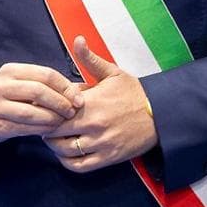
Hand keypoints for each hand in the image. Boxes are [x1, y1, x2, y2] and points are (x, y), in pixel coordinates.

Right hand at [0, 62, 81, 144]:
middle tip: (72, 111)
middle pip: (39, 91)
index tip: (78, 98)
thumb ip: (43, 83)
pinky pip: (25, 128)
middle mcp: (2, 86)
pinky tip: (50, 128)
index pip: (46, 75)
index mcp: (11, 71)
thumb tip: (77, 90)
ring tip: (62, 120)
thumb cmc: (5, 94)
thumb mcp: (18, 80)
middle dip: (60, 102)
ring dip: (52, 118)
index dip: (66, 87)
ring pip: (32, 112)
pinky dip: (41, 128)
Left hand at [42, 38, 156, 172]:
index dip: (45, 111)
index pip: (54, 111)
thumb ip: (90, 59)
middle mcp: (93, 125)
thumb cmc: (135, 92)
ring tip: (56, 138)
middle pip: (54, 133)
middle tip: (47, 124)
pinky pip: (79, 166)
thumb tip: (77, 40)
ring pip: (64, 151)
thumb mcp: (113, 73)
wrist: (161, 113)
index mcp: (91, 103)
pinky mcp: (109, 158)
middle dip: (47, 129)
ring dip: (55, 146)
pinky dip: (68, 161)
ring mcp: (101, 143)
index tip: (45, 108)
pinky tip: (67, 153)